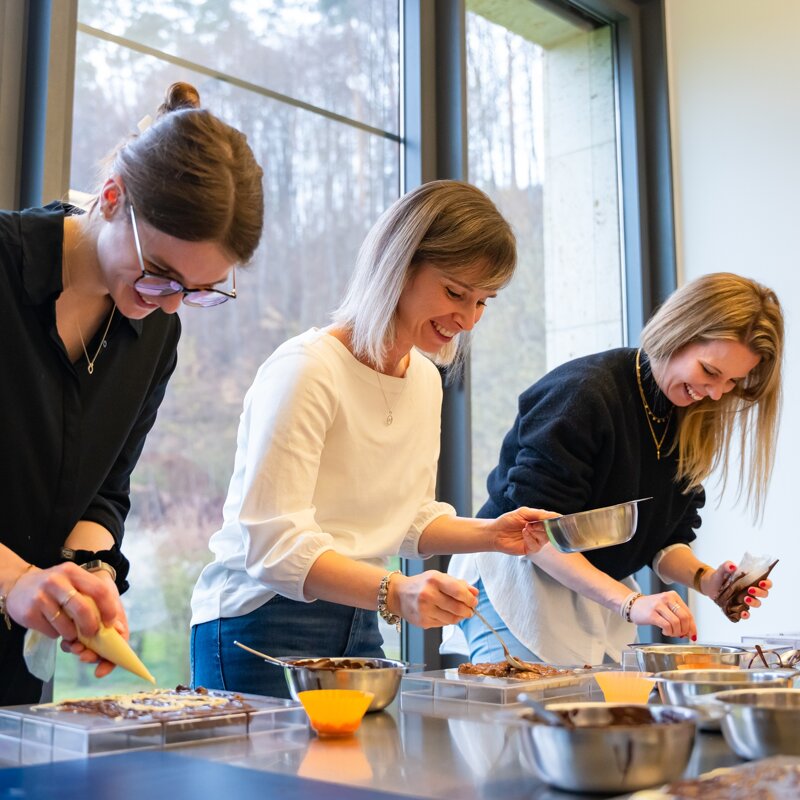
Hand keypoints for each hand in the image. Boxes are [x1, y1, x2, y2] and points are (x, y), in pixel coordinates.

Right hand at [7, 562, 126, 675]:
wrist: (17, 585)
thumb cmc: (54, 585)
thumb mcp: (72, 580)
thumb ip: (90, 594)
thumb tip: (114, 623)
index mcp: (72, 572)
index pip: (98, 590)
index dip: (108, 608)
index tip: (111, 622)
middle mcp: (56, 582)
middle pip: (83, 609)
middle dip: (91, 626)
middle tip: (93, 633)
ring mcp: (40, 597)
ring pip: (65, 625)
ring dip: (72, 634)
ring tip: (71, 632)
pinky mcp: (29, 614)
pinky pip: (51, 632)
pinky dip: (56, 634)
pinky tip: (53, 627)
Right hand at [390, 570, 476, 628]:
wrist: (399, 594)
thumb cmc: (422, 584)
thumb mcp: (439, 577)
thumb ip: (459, 584)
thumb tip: (475, 593)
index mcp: (434, 579)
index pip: (458, 591)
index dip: (470, 599)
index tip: (473, 601)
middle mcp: (428, 594)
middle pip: (457, 607)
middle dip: (468, 610)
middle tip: (470, 609)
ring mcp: (424, 610)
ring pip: (452, 619)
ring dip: (460, 617)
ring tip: (459, 612)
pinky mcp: (423, 622)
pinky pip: (443, 624)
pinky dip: (448, 620)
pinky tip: (445, 614)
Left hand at [486, 507, 557, 556]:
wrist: (495, 532)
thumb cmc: (508, 521)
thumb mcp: (523, 513)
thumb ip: (538, 514)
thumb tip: (554, 515)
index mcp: (540, 521)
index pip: (553, 521)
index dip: (556, 520)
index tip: (557, 518)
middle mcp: (540, 532)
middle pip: (551, 531)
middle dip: (543, 526)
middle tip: (532, 523)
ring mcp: (536, 541)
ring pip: (545, 538)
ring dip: (536, 532)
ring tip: (526, 527)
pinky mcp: (530, 549)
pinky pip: (536, 545)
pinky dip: (531, 538)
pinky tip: (524, 533)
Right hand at [629, 591, 696, 639]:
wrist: (633, 605)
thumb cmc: (651, 608)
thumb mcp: (667, 607)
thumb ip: (679, 617)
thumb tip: (690, 632)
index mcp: (673, 595)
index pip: (688, 613)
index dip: (692, 626)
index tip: (692, 634)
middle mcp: (667, 598)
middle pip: (684, 618)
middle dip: (685, 630)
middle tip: (681, 635)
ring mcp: (658, 605)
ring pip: (676, 623)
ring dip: (676, 632)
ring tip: (671, 633)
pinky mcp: (652, 614)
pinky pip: (666, 626)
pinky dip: (668, 632)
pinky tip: (665, 631)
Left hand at [702, 561, 771, 621]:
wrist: (710, 585)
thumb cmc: (720, 576)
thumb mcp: (722, 569)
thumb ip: (726, 566)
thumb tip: (732, 566)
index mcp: (751, 580)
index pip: (766, 583)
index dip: (767, 584)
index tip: (761, 583)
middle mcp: (751, 590)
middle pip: (764, 594)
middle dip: (760, 592)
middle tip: (750, 590)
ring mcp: (746, 600)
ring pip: (757, 603)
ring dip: (754, 602)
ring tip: (745, 599)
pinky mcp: (739, 607)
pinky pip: (746, 613)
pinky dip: (746, 614)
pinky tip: (743, 613)